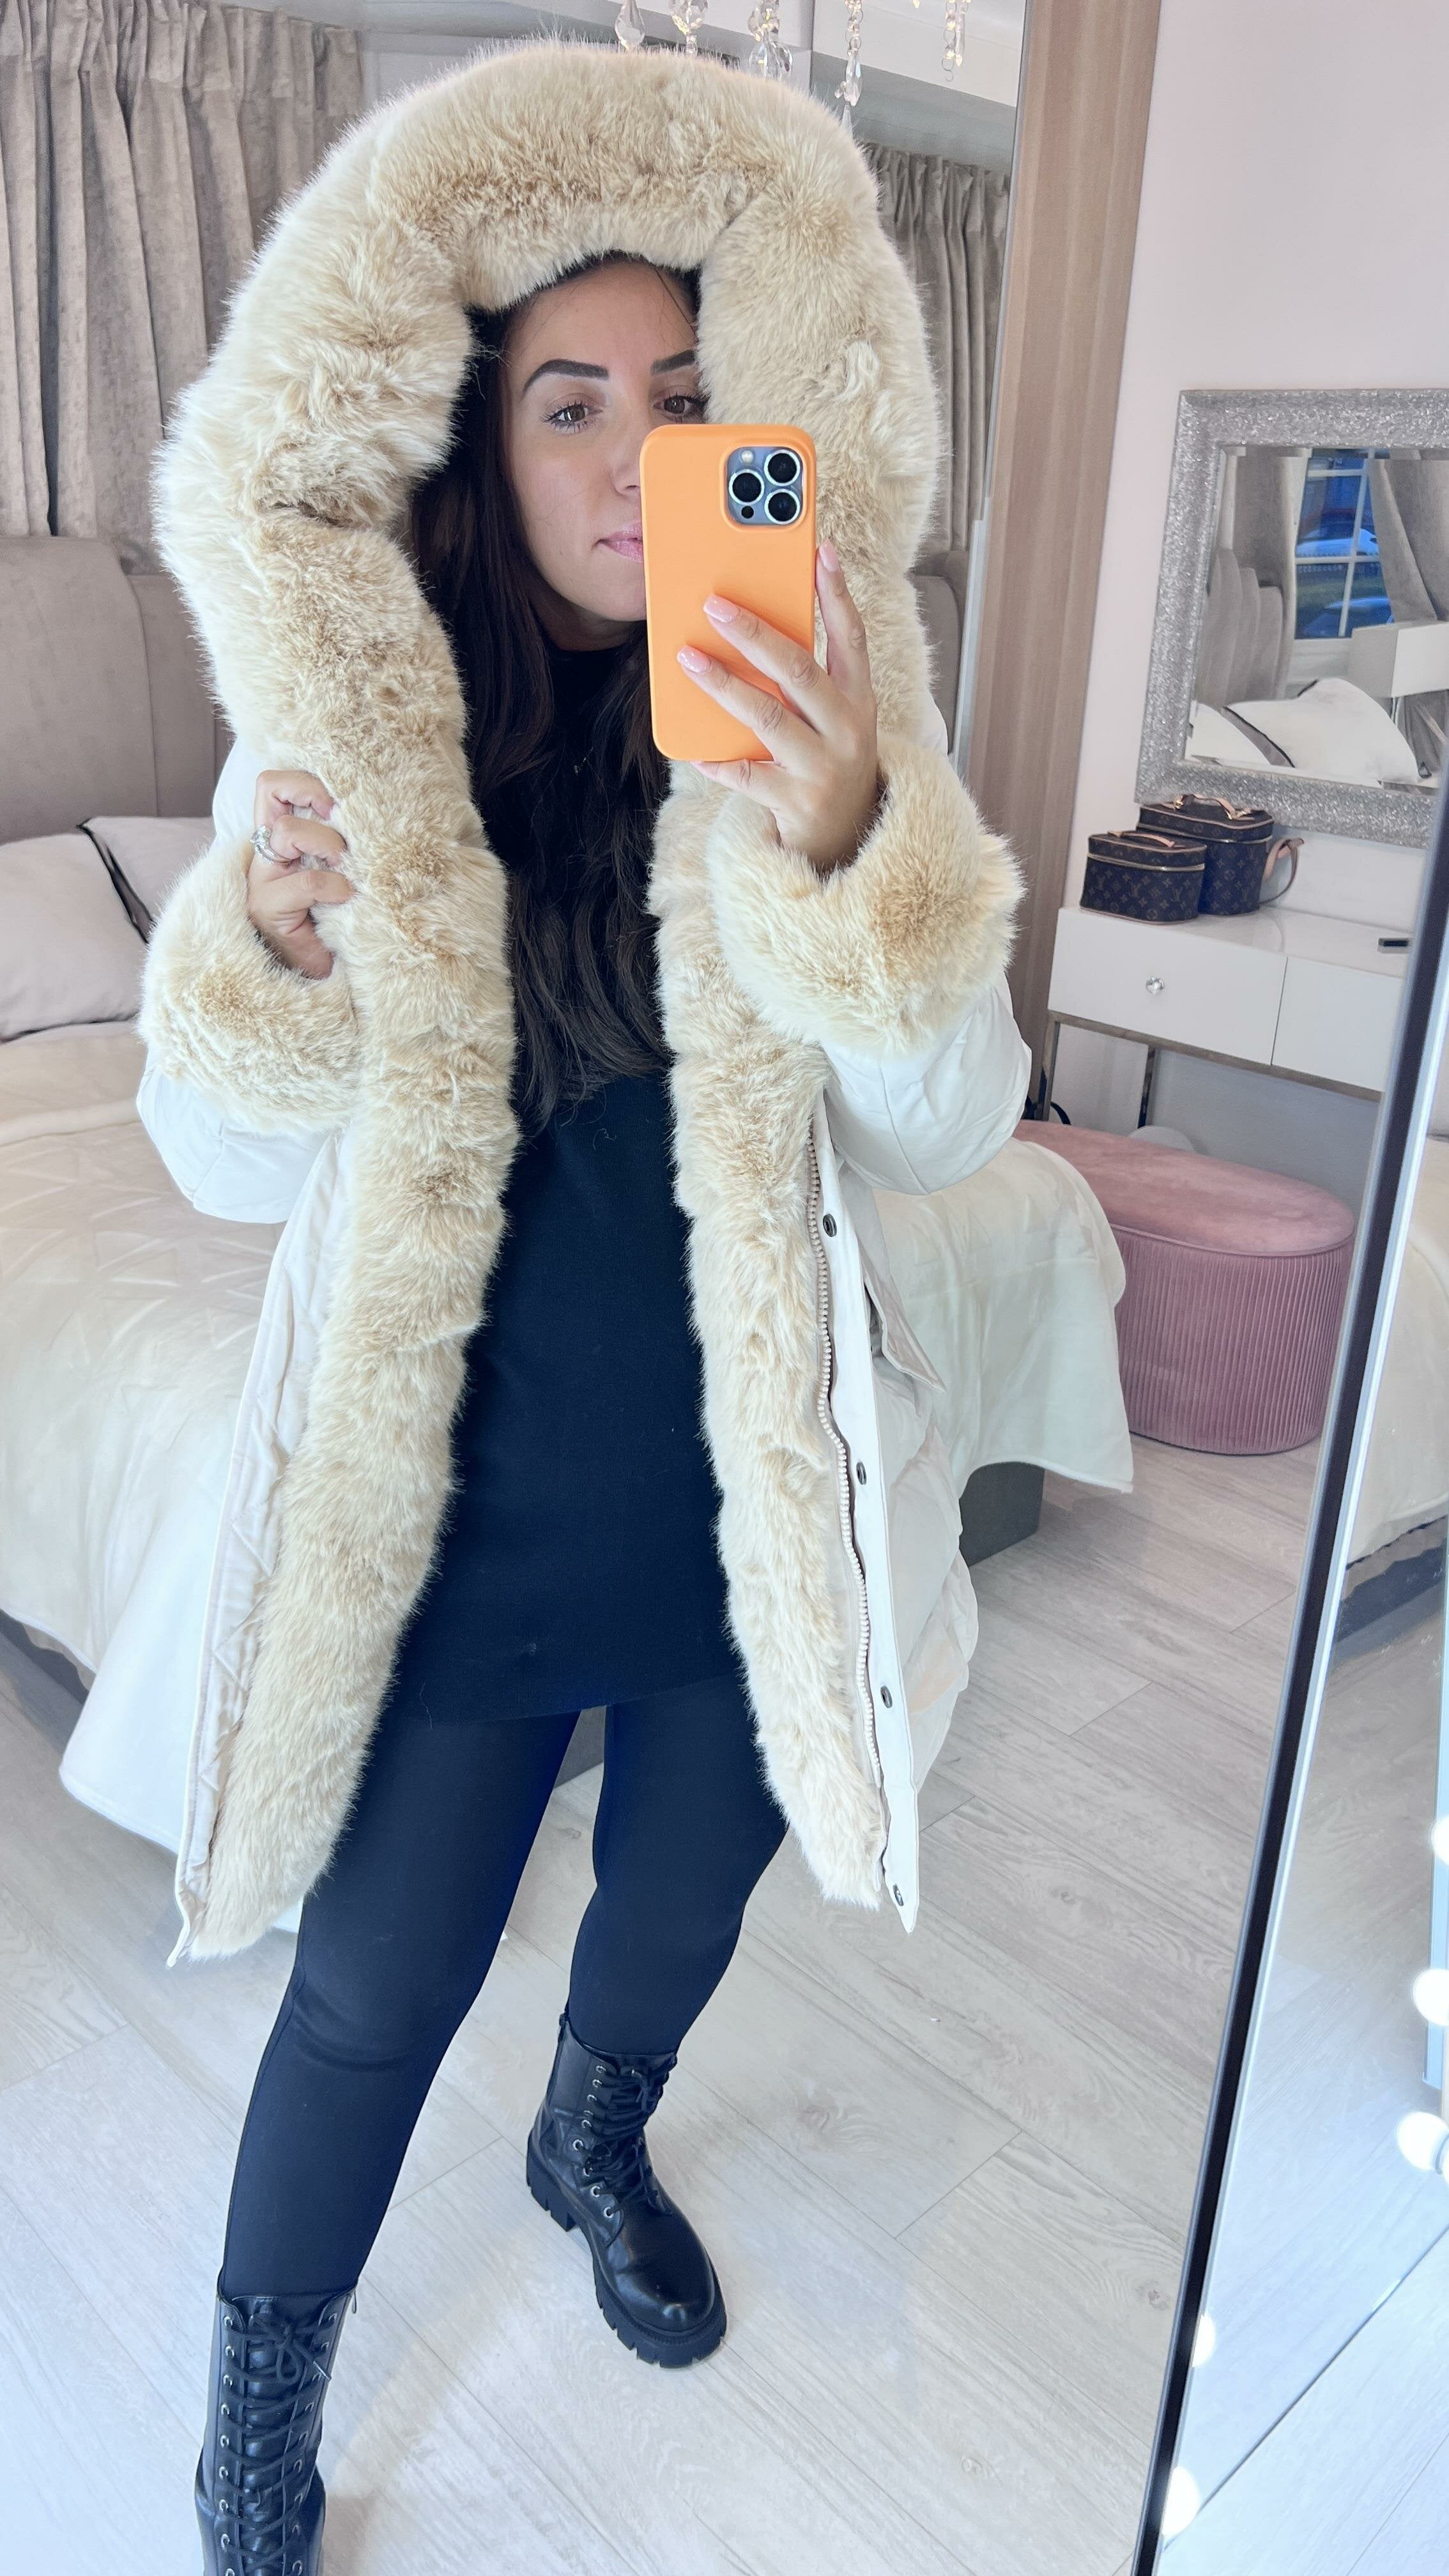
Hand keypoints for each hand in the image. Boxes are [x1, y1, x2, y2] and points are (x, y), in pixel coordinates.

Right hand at [246, 769, 355, 979]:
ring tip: (346, 871)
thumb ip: (342, 842)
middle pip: (273, 793)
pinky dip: (335, 886)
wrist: (318, 976)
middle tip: (345, 839)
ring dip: (329, 845)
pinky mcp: (267, 909)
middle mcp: (263, 854)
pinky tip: (347, 899)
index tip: (339, 803)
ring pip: (288, 831)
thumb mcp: (339, 871)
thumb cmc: (334, 922)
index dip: (304, 782)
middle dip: (320, 806)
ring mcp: (261, 880)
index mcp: (276, 839)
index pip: (272, 785)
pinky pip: (308, 881)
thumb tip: (377, 813)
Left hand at [677, 539, 883, 875]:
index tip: (821, 551)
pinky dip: (719, 762)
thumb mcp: (835, 717)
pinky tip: (694, 750)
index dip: (837, 594)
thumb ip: (808, 678)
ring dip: (724, 685)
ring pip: (768, 718)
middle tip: (715, 606)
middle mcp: (848, 730)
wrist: (845, 837)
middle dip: (756, 635)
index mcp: (860, 700)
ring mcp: (823, 767)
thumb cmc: (829, 760)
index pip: (852, 638)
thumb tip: (756, 626)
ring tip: (689, 659)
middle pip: (800, 672)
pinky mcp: (797, 802)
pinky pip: (748, 775)